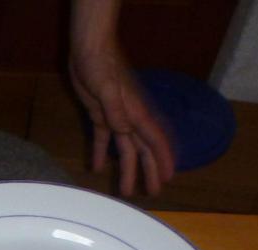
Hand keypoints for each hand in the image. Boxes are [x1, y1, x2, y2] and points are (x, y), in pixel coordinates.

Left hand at [68, 2, 174, 197]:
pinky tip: (97, 169)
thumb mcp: (106, 87)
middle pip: (142, 149)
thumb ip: (115, 109)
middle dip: (149, 171)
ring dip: (127, 168)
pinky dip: (100, 153)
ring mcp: (116, 116)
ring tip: (127, 191)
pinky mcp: (100, 114)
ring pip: (125, 148)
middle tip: (152, 193)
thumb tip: (124, 131)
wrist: (88, 49)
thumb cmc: (100, 64)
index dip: (162, 159)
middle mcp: (130, 117)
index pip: (153, 140)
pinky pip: (103, 138)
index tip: (169, 177)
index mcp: (135, 112)